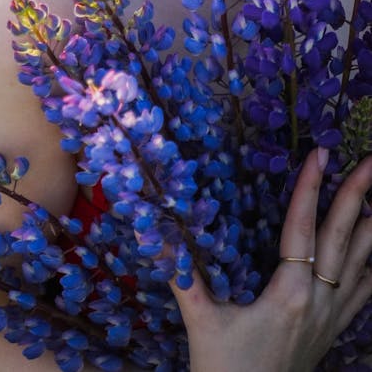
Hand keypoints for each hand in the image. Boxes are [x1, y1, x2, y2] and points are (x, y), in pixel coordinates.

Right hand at [171, 150, 371, 371]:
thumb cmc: (223, 369)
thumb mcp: (200, 320)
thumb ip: (182, 274)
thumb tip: (154, 231)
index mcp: (289, 294)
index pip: (302, 227)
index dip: (311, 188)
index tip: (321, 154)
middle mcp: (318, 302)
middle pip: (343, 238)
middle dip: (357, 194)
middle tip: (370, 160)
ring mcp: (331, 318)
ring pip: (362, 262)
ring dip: (370, 224)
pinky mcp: (333, 330)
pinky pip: (363, 292)